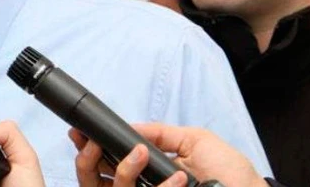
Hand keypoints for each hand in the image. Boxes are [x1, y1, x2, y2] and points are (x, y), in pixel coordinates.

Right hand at [70, 124, 267, 186]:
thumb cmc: (232, 175)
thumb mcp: (196, 141)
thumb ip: (160, 133)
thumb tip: (128, 128)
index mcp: (145, 176)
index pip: (102, 168)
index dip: (85, 152)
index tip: (78, 134)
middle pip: (92, 183)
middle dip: (87, 161)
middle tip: (96, 144)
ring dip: (123, 170)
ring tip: (142, 154)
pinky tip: (180, 179)